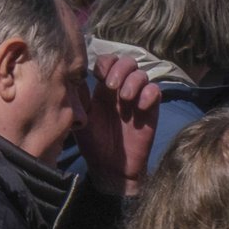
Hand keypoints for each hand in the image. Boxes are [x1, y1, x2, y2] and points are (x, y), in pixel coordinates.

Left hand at [75, 49, 160, 197]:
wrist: (110, 167)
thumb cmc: (93, 142)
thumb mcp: (81, 116)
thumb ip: (79, 95)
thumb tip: (72, 72)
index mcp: (102, 89)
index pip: (108, 61)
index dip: (105, 62)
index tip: (97, 75)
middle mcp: (120, 91)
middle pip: (128, 62)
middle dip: (120, 68)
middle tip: (111, 86)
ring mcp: (137, 100)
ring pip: (142, 74)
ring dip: (133, 81)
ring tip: (125, 98)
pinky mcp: (150, 111)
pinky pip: (156, 91)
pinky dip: (148, 93)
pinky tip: (138, 105)